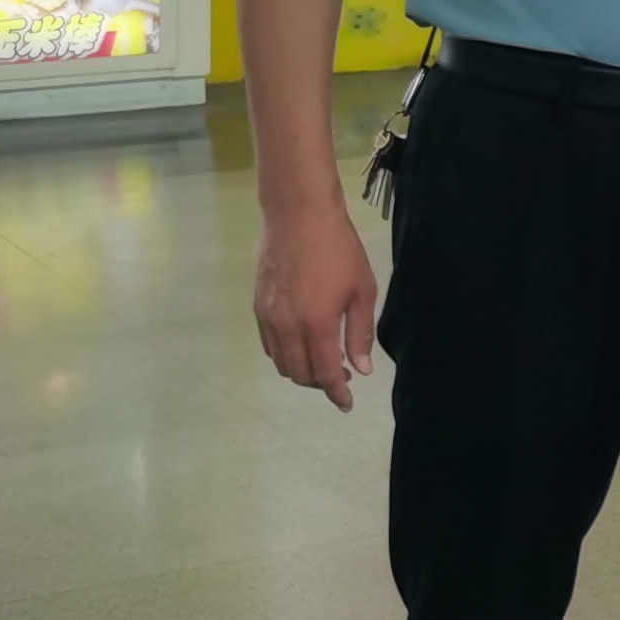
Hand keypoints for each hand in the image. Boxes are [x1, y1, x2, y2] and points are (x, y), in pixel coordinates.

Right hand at [254, 199, 377, 410]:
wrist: (298, 216)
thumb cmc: (339, 249)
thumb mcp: (362, 290)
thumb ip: (360, 332)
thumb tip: (360, 368)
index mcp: (316, 324)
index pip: (325, 374)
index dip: (337, 393)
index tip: (347, 404)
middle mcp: (287, 326)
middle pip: (299, 374)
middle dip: (320, 384)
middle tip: (340, 377)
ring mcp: (268, 317)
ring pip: (281, 362)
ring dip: (301, 370)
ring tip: (323, 361)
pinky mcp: (257, 306)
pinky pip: (269, 344)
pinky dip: (285, 354)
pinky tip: (301, 345)